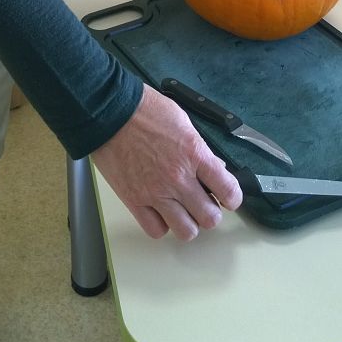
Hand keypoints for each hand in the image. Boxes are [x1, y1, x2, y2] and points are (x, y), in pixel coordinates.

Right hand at [90, 84, 242, 239]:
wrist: (109, 111)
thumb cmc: (144, 109)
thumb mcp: (182, 121)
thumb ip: (198, 148)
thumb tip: (211, 168)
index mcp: (195, 154)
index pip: (228, 190)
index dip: (232, 197)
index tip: (228, 197)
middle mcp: (179, 178)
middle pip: (210, 218)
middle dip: (210, 211)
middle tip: (202, 201)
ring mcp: (156, 193)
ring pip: (186, 231)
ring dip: (188, 222)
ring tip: (183, 210)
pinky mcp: (134, 201)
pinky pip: (156, 230)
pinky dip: (161, 225)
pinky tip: (160, 212)